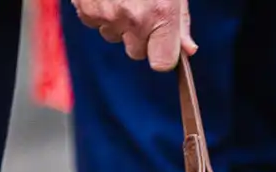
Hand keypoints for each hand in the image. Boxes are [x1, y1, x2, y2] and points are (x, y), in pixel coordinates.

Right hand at [72, 0, 197, 70]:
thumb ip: (179, 21)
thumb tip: (188, 50)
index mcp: (160, 13)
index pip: (162, 62)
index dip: (163, 54)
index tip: (163, 44)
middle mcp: (134, 19)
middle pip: (137, 51)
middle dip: (139, 35)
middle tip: (141, 5)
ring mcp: (107, 15)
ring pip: (114, 37)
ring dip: (118, 22)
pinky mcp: (86, 9)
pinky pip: (95, 22)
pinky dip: (99, 10)